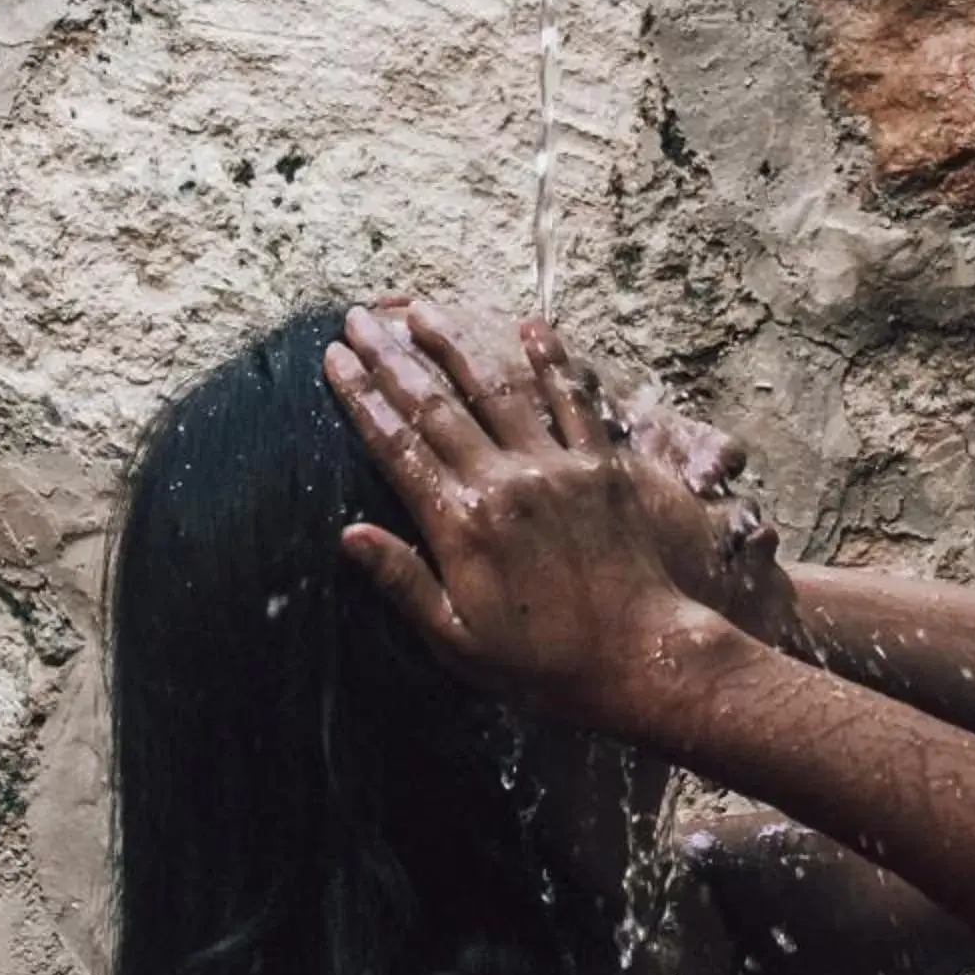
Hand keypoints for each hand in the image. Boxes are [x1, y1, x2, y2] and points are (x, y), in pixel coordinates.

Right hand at [324, 302, 716, 726]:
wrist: (640, 658)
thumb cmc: (543, 664)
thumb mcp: (456, 640)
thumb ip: (403, 581)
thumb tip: (347, 536)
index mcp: (460, 524)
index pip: (397, 446)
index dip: (362, 398)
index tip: (335, 359)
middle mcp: (504, 482)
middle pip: (435, 405)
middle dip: (391, 358)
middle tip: (358, 319)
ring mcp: (556, 468)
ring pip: (496, 390)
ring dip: (456, 345)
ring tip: (423, 310)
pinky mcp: (601, 468)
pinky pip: (574, 401)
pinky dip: (553, 361)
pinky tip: (532, 328)